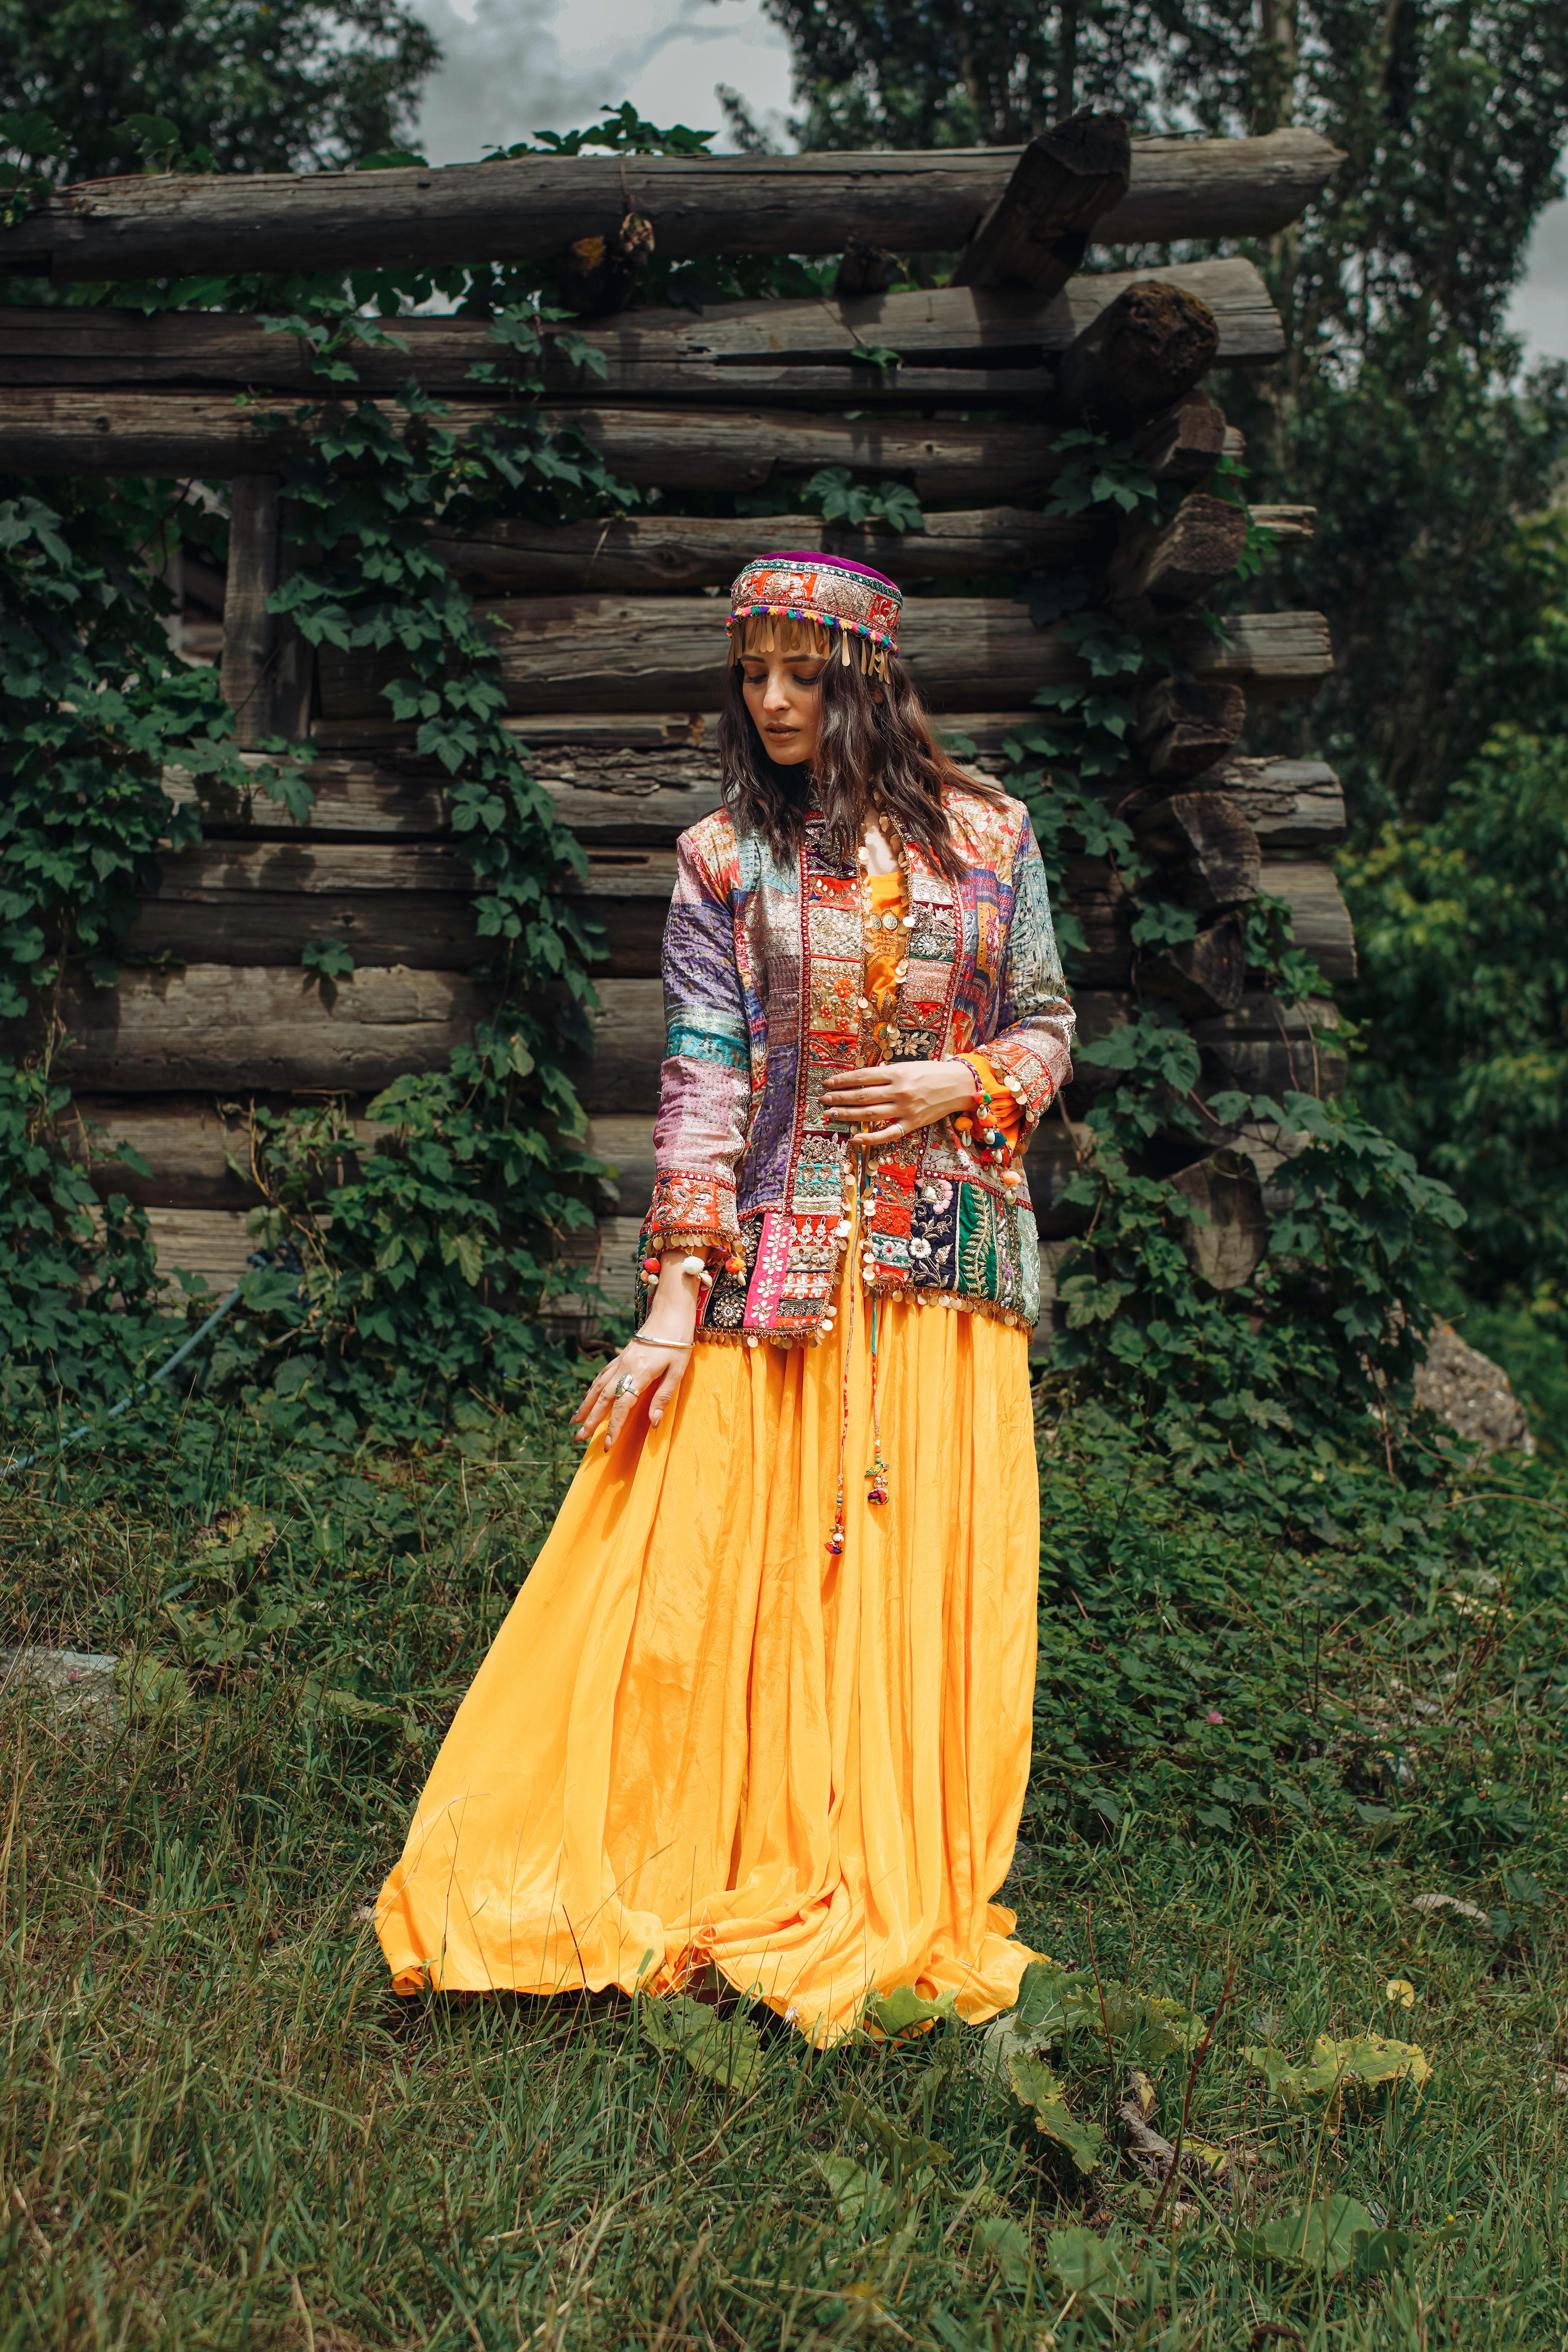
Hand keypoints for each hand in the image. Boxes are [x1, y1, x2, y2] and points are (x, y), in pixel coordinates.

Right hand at [572, 1334, 691, 1452]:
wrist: (671, 1312)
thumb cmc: (678, 1342)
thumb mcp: (678, 1371)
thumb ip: (663, 1397)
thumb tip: (654, 1423)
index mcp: (640, 1373)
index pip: (622, 1406)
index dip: (614, 1427)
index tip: (607, 1444)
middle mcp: (625, 1367)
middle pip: (604, 1399)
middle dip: (590, 1420)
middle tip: (578, 1439)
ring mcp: (621, 1361)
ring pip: (598, 1386)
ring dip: (586, 1405)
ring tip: (575, 1422)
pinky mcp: (622, 1355)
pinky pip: (602, 1375)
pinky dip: (592, 1388)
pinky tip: (588, 1397)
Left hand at [821, 1057, 977, 1146]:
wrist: (959, 1084)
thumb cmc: (933, 1072)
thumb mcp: (908, 1066)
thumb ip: (886, 1073)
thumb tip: (862, 1079)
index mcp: (897, 1073)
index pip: (863, 1077)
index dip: (843, 1081)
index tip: (828, 1083)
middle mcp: (899, 1091)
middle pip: (862, 1096)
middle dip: (839, 1098)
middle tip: (823, 1100)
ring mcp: (905, 1109)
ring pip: (869, 1114)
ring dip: (847, 1114)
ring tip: (831, 1114)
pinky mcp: (912, 1124)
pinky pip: (887, 1134)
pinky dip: (869, 1137)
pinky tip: (854, 1137)